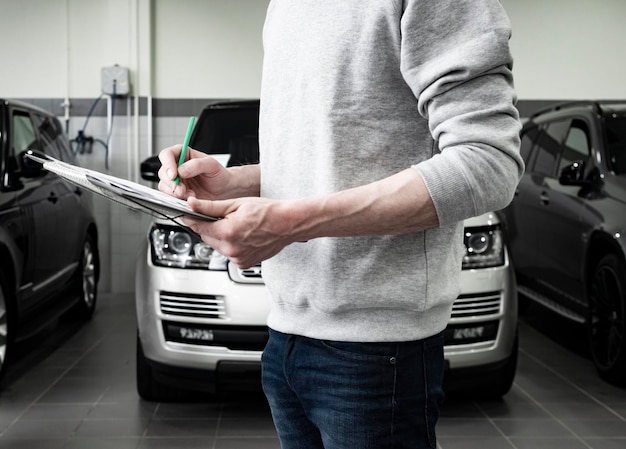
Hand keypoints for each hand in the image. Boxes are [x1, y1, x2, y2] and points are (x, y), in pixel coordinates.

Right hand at [157, 145, 241, 200]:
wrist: (224, 190)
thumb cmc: (219, 175)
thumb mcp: (212, 165)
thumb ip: (197, 165)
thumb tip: (181, 170)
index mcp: (183, 154)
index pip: (167, 155)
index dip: (167, 164)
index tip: (174, 175)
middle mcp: (176, 166)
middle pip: (163, 172)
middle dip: (171, 182)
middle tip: (182, 190)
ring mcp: (176, 180)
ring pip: (164, 185)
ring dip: (175, 192)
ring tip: (190, 195)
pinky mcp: (177, 192)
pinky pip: (170, 196)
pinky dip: (178, 199)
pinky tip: (190, 199)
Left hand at [181, 196, 295, 268]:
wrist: (288, 224)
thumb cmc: (268, 212)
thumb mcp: (236, 203)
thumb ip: (210, 207)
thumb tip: (191, 205)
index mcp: (227, 232)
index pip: (198, 227)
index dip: (192, 219)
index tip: (187, 215)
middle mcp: (231, 249)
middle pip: (207, 238)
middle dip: (209, 227)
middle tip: (222, 217)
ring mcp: (238, 259)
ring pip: (217, 247)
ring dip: (221, 237)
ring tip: (237, 226)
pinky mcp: (243, 264)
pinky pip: (229, 254)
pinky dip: (231, 246)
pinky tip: (243, 236)